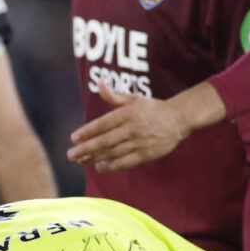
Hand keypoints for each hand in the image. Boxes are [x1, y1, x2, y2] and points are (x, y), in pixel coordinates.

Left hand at [67, 86, 190, 171]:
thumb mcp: (133, 99)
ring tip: (81, 161)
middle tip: (71, 154)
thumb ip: (114, 95)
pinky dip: (111, 166)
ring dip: (95, 158)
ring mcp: (139, 142)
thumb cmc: (151, 108)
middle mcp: (133, 128)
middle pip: (105, 141)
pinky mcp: (146, 154)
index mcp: (128, 113)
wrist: (178, 119)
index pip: (103, 124)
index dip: (87, 131)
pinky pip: (125, 162)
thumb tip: (99, 82)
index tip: (73, 138)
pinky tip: (99, 167)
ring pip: (113, 153)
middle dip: (86, 149)